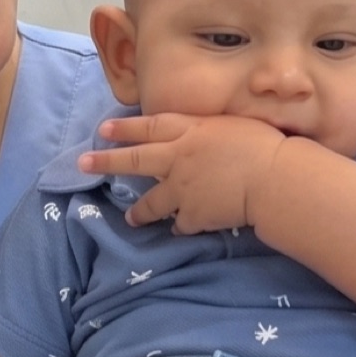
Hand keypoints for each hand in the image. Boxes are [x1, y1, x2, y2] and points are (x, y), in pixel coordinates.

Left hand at [78, 113, 285, 233]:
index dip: (125, 128)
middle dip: (107, 161)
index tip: (103, 130)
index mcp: (189, 131)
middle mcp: (178, 158)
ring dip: (140, 210)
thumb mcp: (232, 125)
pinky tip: (178, 230)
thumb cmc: (263, 145)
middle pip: (136, 159)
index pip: (150, 127)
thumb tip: (203, 134)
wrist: (272, 179)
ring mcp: (182, 189)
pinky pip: (181, 223)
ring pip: (153, 201)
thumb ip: (209, 131)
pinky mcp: (193, 215)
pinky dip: (180, 227)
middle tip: (83, 163)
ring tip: (130, 218)